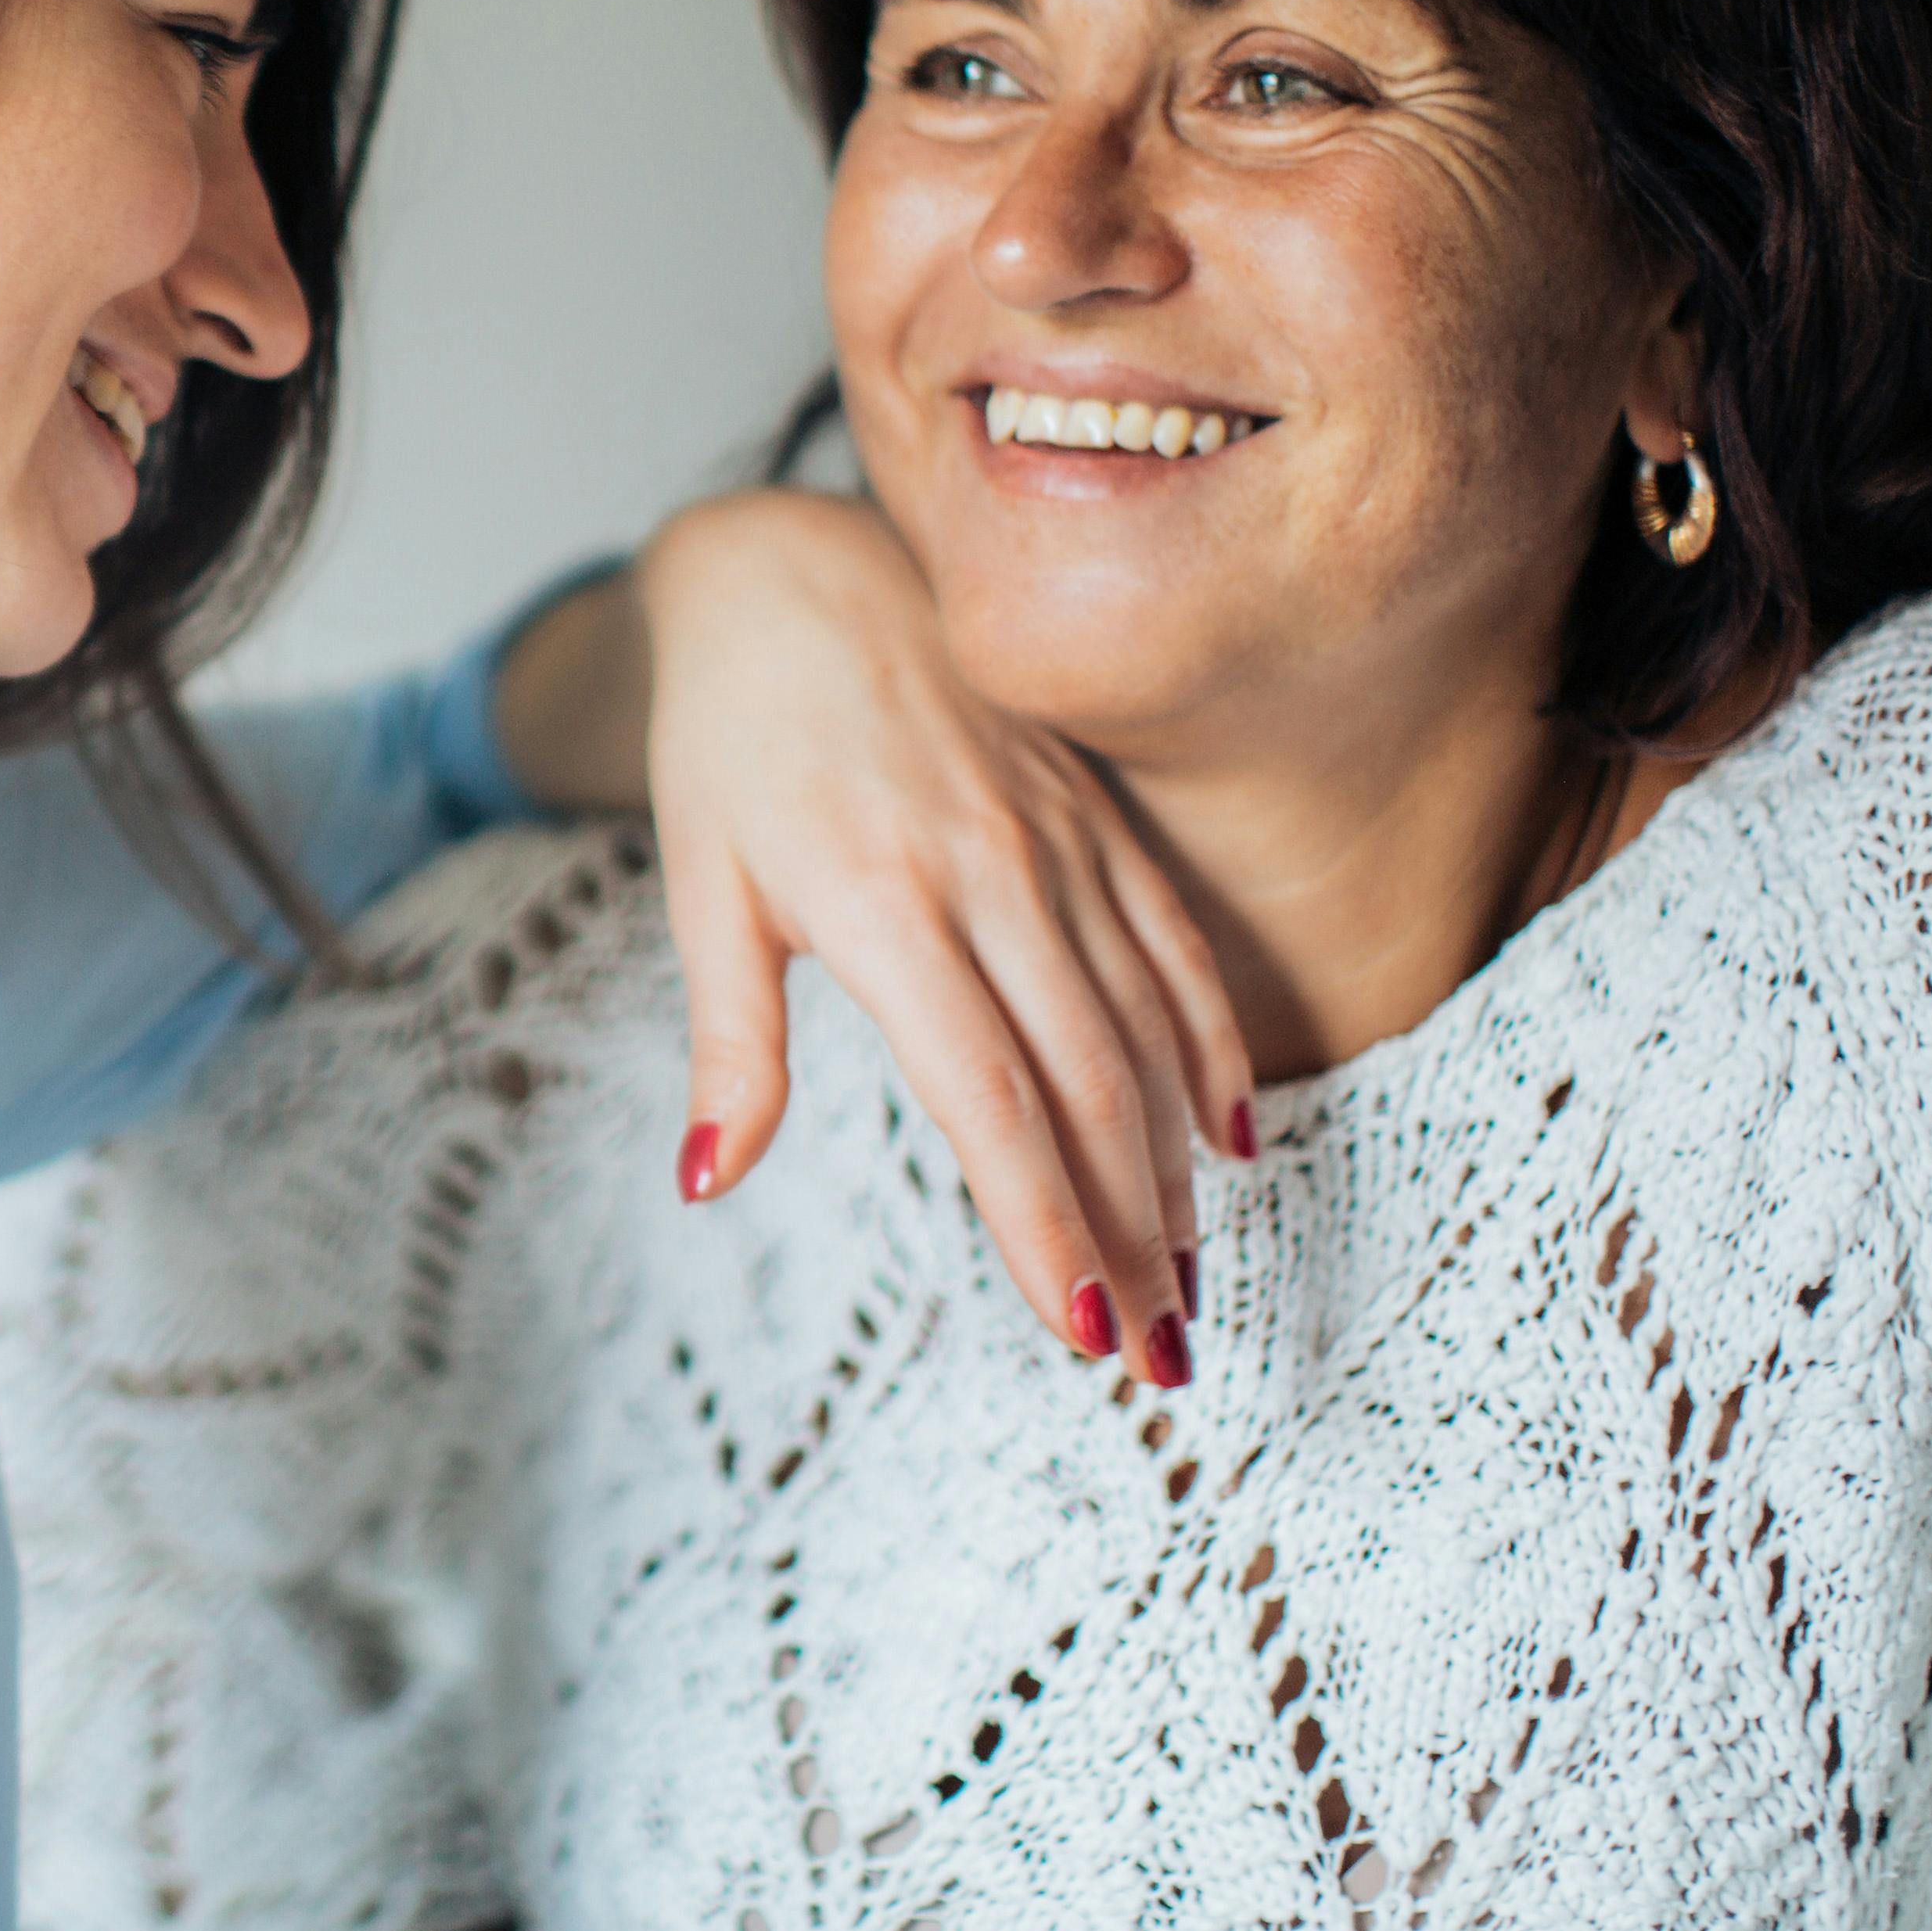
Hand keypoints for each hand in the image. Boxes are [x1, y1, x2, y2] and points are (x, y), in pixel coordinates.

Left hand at [493, 493, 1247, 1381]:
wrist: (791, 573)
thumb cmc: (729, 742)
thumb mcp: (703, 888)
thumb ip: (728, 1041)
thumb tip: (708, 1179)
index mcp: (885, 906)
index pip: (988, 1098)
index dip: (1041, 1218)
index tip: (1078, 1325)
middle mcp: (992, 875)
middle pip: (1087, 1086)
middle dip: (1129, 1235)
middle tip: (1156, 1357)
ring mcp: (1057, 841)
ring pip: (1144, 1029)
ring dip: (1175, 1170)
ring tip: (1193, 1287)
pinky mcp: (1093, 815)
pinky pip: (1172, 946)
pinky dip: (1210, 1045)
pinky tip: (1229, 1139)